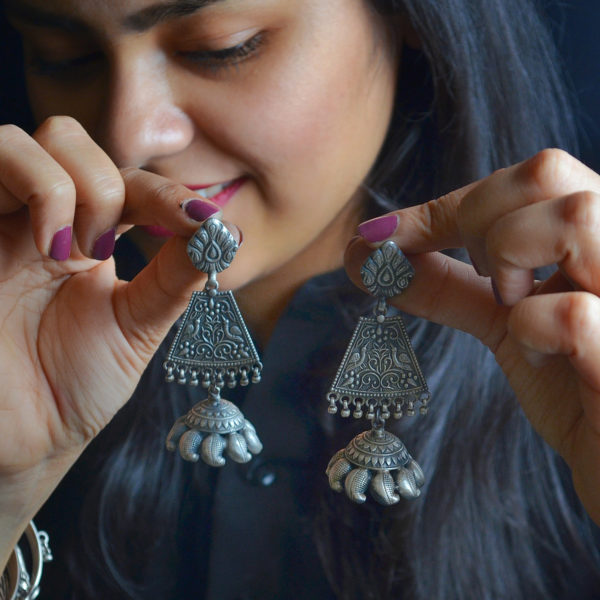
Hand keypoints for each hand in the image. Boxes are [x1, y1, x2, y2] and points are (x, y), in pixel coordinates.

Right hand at [0, 117, 221, 547]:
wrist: (23, 440)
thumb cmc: (74, 387)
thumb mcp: (138, 328)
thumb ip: (175, 277)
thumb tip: (225, 232)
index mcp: (84, 240)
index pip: (125, 182)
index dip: (166, 192)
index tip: (202, 219)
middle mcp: (37, 222)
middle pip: (68, 139)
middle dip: (107, 184)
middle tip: (109, 249)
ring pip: (20, 141)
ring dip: (71, 185)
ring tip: (76, 251)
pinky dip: (37, 189)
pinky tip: (51, 247)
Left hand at [345, 149, 599, 523]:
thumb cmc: (579, 393)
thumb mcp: (510, 326)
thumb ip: (450, 285)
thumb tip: (371, 254)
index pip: (535, 175)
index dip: (448, 203)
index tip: (385, 237)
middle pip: (548, 171)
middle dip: (474, 220)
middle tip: (475, 278)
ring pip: (574, 218)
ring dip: (512, 260)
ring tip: (514, 307)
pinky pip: (572, 314)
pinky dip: (533, 329)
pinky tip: (544, 356)